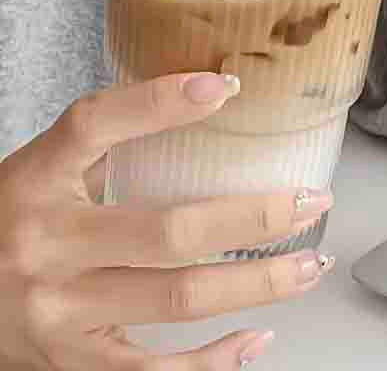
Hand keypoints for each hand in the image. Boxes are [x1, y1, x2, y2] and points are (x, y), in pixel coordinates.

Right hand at [0, 72, 334, 369]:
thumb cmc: (15, 218)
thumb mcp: (47, 166)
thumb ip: (111, 136)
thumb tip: (207, 92)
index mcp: (37, 178)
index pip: (94, 124)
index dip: (159, 101)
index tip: (225, 87)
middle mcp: (47, 245)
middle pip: (168, 230)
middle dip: (254, 218)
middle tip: (312, 201)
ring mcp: (60, 312)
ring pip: (177, 299)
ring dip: (257, 284)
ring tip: (309, 264)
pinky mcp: (71, 363)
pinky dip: (213, 362)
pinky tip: (255, 338)